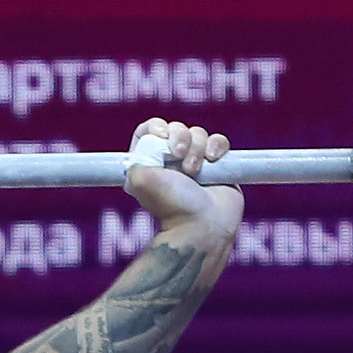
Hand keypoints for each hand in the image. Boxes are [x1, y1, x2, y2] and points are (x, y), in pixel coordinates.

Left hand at [122, 120, 242, 241]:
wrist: (203, 226)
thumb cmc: (172, 206)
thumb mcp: (139, 181)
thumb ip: (134, 160)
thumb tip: (145, 147)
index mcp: (150, 165)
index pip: (149, 131)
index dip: (155, 127)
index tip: (161, 136)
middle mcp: (172, 163)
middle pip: (176, 128)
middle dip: (179, 137)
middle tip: (179, 157)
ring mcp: (196, 163)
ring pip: (199, 134)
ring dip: (197, 147)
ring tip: (194, 172)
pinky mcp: (218, 166)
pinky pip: (219, 142)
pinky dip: (217, 146)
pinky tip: (213, 161)